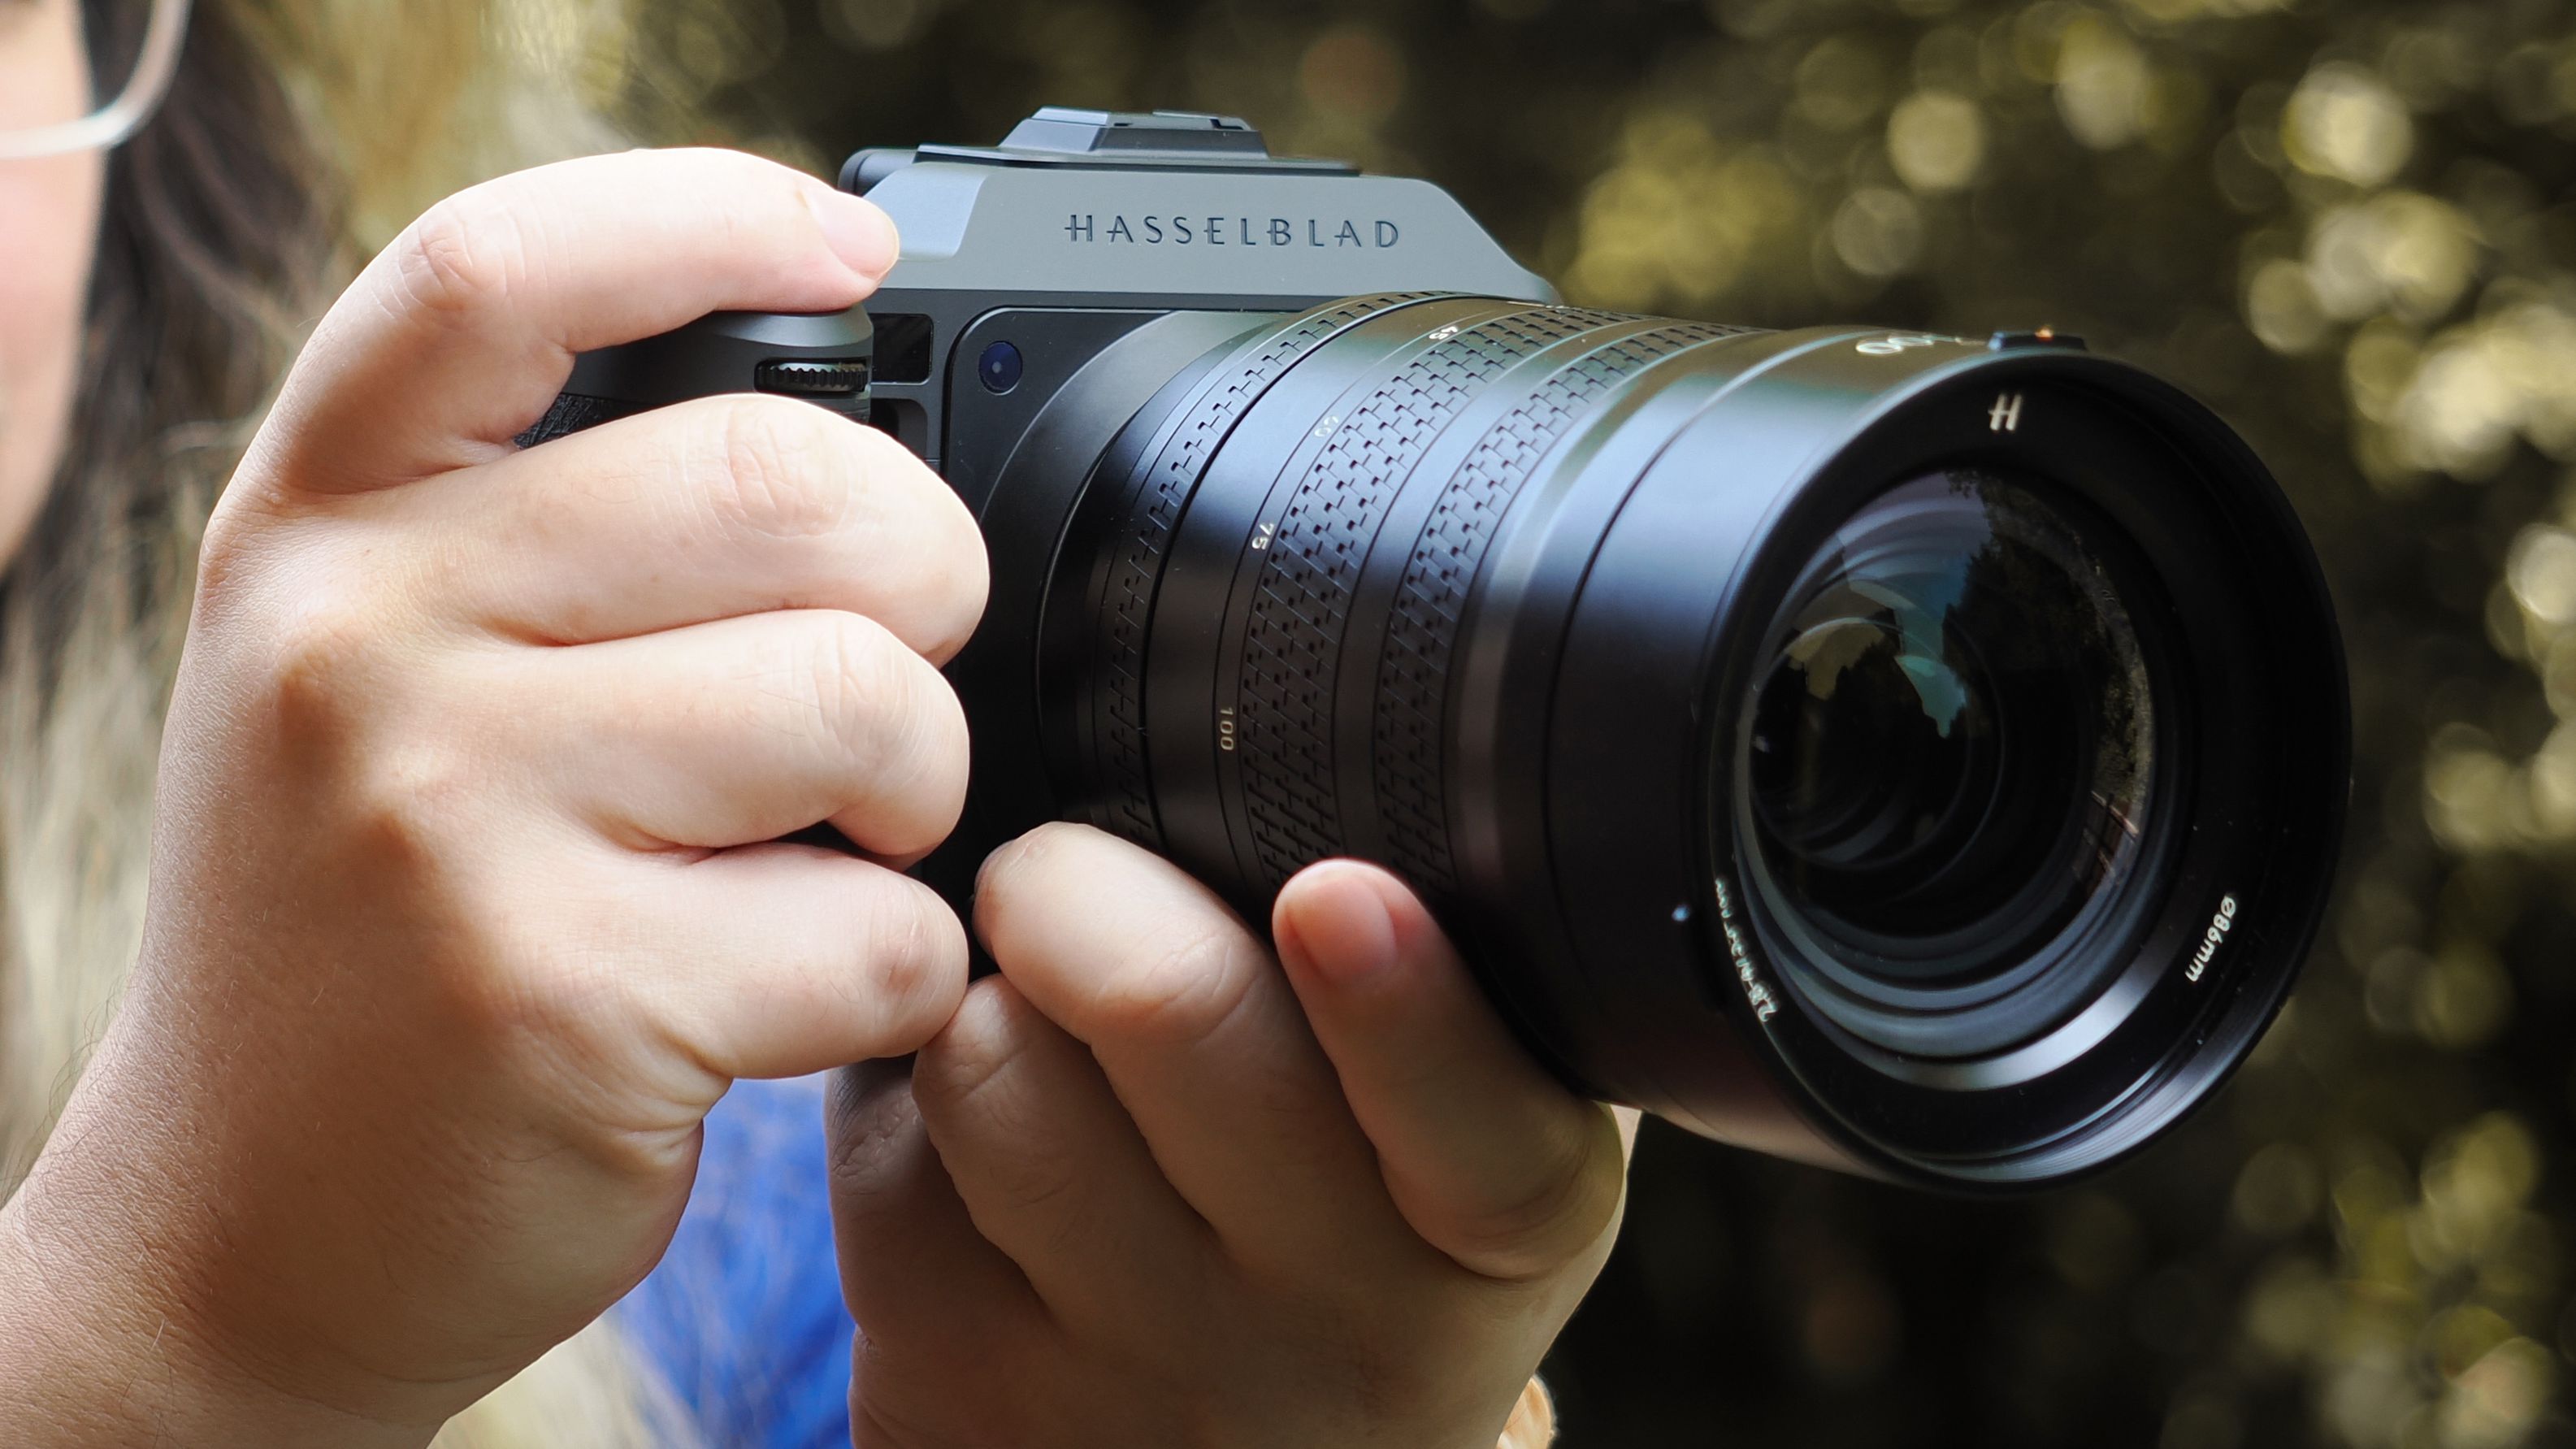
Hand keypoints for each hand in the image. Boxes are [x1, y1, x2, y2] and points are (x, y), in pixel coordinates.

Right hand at [0, 149, 984, 1445]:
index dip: (705, 217)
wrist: (235, 1227)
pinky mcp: (557, 1001)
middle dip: (923, 575)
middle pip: (780, 480)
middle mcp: (359, 639)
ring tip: (850, 842)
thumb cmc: (363, 925)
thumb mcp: (367, 673)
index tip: (853, 250)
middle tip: (897, 669)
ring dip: (925, 784)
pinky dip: (898, 974)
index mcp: (321, 525)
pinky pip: (875, 930)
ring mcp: (445, 819)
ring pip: (861, 699)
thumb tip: (830, 421)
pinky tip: (804, 992)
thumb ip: (528, 529)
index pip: (501, 275)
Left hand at [829, 824, 1633, 1448]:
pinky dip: (900, 1097)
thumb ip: (1447, 979)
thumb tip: (1332, 745)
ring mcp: (1143, 1367)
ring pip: (995, 1061)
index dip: (1399, 1000)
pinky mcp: (966, 1391)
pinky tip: (967, 1131)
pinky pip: (884, 1151)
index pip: (1473, 1120)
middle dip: (1081, 885)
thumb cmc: (1344, 1243)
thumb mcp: (1458, 1142)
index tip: (1335, 898)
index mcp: (1497, 1220)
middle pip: (1175, 1020)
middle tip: (1063, 875)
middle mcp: (1339, 1310)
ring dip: (984, 992)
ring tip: (1031, 1014)